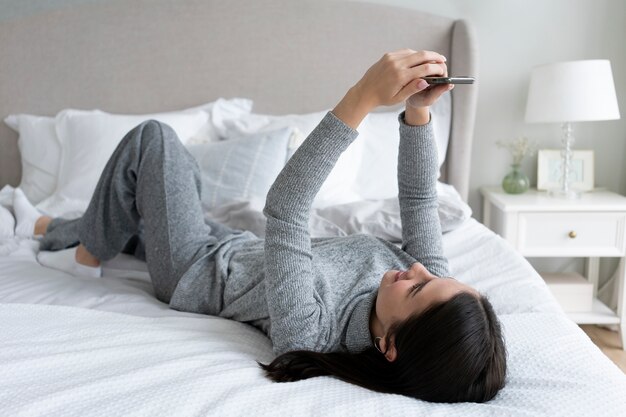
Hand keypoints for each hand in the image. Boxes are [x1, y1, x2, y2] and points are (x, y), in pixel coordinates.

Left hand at [332, 49, 446, 128]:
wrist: (365, 92)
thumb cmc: (382, 98)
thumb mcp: (398, 98)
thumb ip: (412, 89)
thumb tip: (426, 82)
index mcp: (400, 77)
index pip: (424, 69)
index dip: (436, 69)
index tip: (443, 70)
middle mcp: (396, 65)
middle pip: (422, 56)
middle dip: (435, 57)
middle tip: (443, 60)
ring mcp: (391, 58)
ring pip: (414, 52)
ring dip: (425, 54)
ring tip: (433, 59)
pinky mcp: (388, 55)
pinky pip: (405, 52)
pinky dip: (414, 54)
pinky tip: (419, 58)